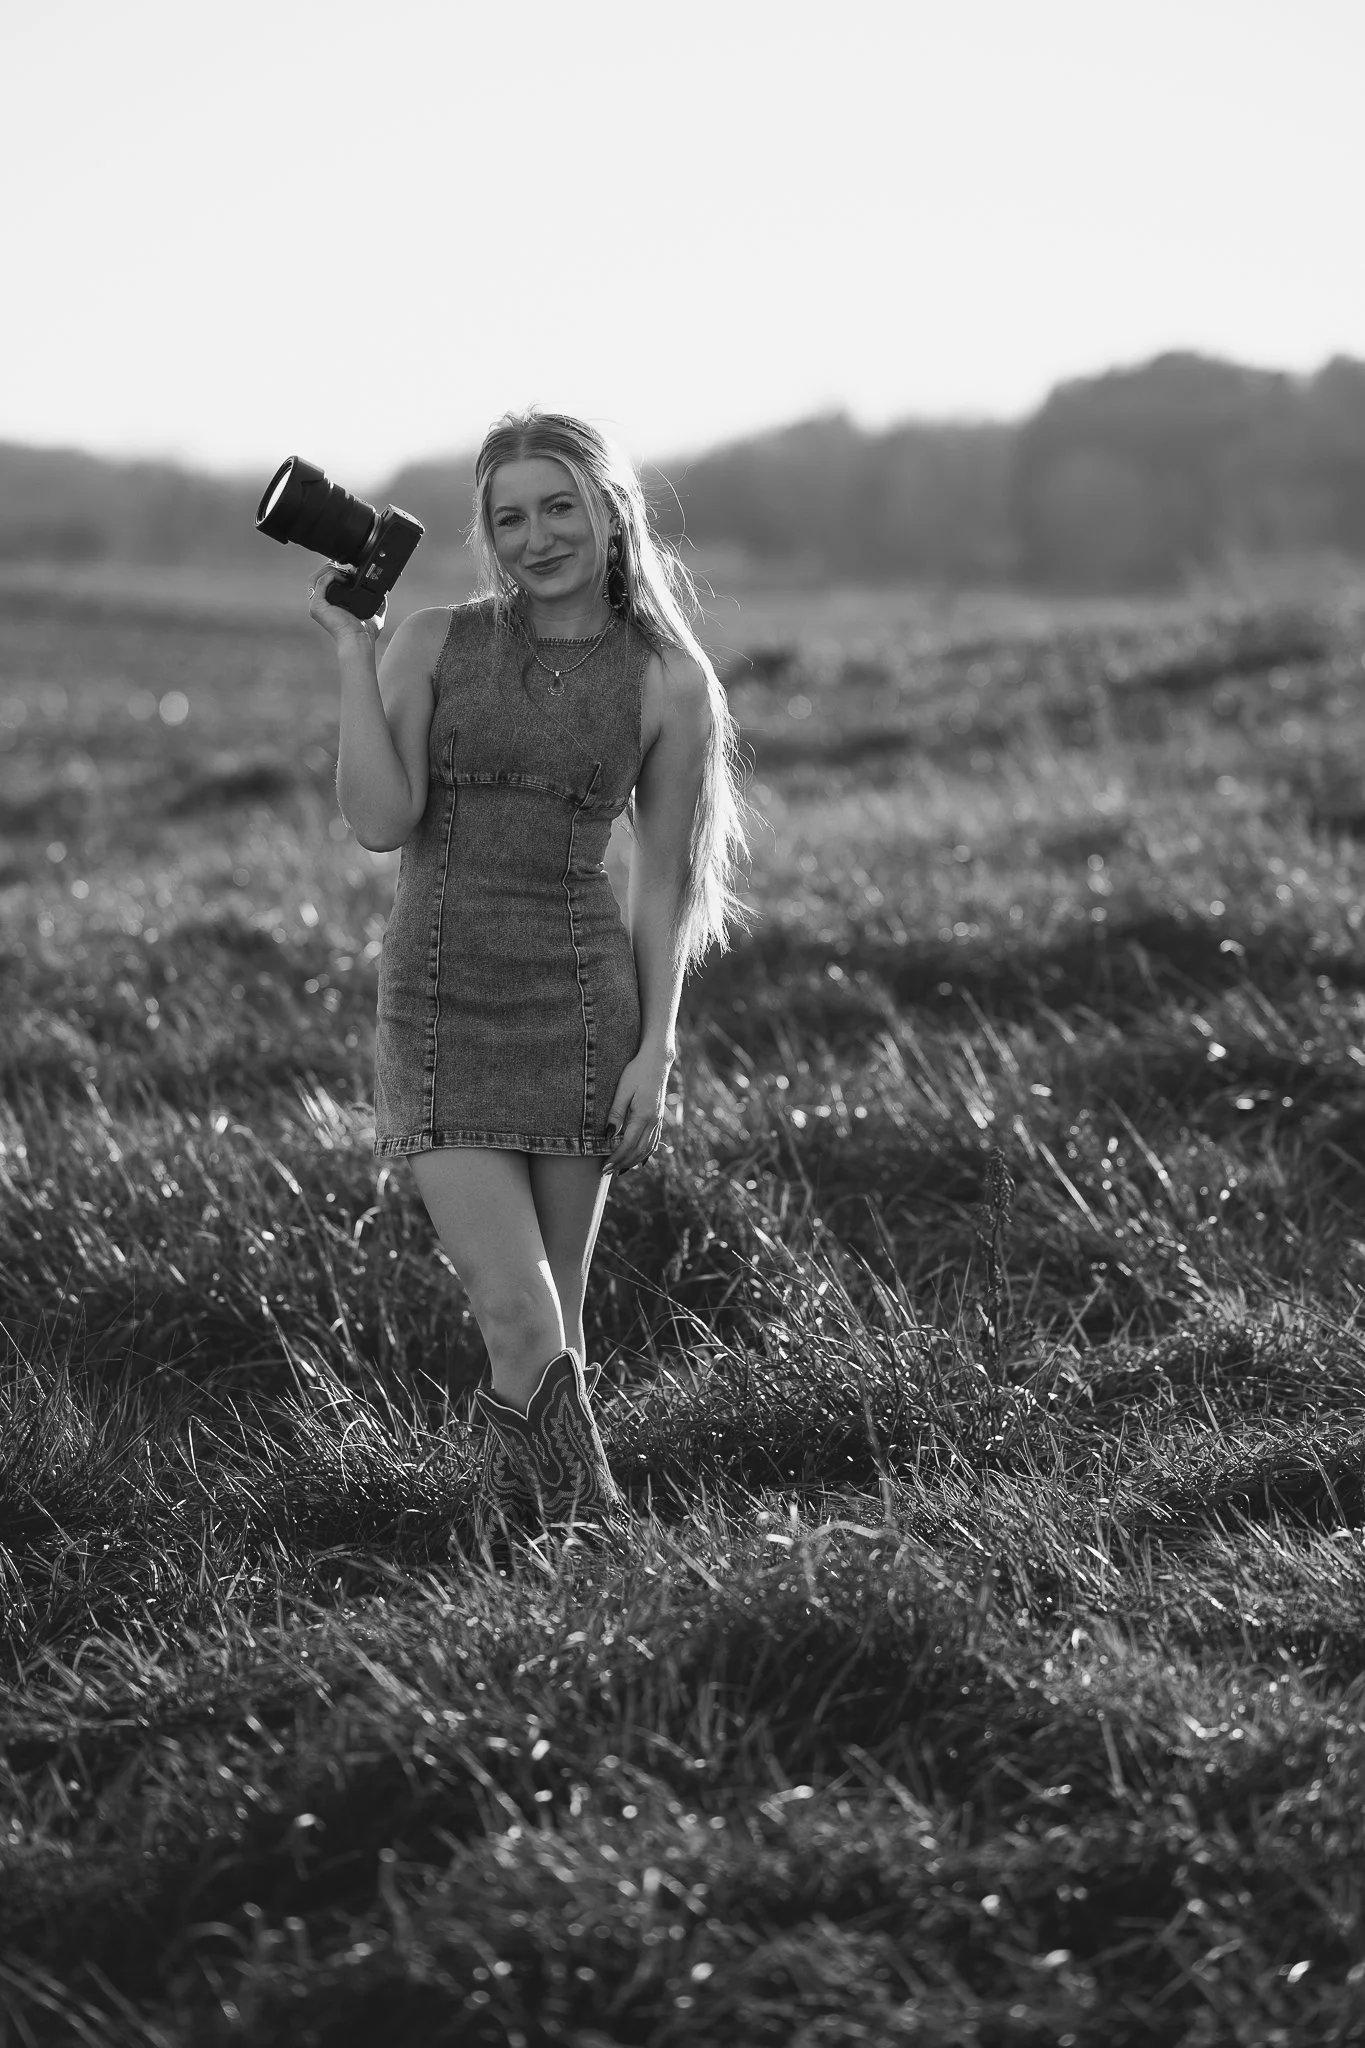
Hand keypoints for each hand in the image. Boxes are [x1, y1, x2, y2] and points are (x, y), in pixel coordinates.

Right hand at [307, 562, 386, 642]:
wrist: (360, 639)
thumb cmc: (365, 632)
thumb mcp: (374, 613)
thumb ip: (378, 603)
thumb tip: (384, 593)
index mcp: (330, 606)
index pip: (326, 583)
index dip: (335, 572)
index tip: (348, 568)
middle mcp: (321, 605)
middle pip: (319, 578)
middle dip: (331, 568)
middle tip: (345, 566)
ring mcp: (316, 606)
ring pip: (316, 578)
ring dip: (329, 569)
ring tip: (342, 570)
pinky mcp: (317, 606)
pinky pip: (320, 583)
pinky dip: (330, 575)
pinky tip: (342, 576)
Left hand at [601, 1048, 671, 1175]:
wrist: (657, 1061)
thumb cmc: (636, 1072)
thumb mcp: (622, 1091)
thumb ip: (616, 1113)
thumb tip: (608, 1136)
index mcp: (643, 1116)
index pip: (627, 1145)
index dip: (615, 1158)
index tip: (604, 1167)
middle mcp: (653, 1122)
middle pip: (637, 1151)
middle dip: (622, 1164)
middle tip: (607, 1172)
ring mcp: (657, 1121)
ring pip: (646, 1149)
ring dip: (633, 1161)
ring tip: (620, 1169)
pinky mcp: (658, 1118)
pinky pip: (653, 1142)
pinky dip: (645, 1154)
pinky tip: (639, 1160)